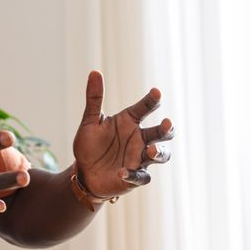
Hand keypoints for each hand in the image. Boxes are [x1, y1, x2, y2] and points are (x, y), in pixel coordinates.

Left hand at [72, 70, 173, 197]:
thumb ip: (94, 98)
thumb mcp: (90, 121)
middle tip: (166, 124)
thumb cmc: (90, 145)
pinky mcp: (134, 177)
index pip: (145, 109)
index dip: (152, 101)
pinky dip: (133, 175)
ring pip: (159, 155)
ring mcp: (139, 158)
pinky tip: (122, 172)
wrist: (84, 172)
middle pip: (161, 133)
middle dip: (167, 129)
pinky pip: (140, 177)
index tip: (156, 92)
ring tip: (150, 150)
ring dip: (158, 153)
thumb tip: (94, 72)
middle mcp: (139, 139)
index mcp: (129, 122)